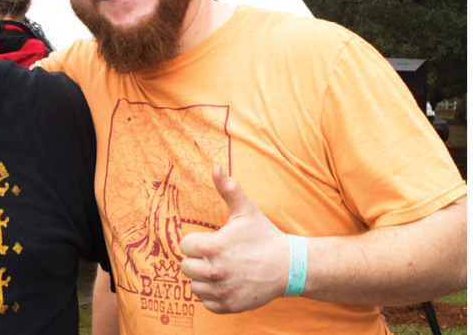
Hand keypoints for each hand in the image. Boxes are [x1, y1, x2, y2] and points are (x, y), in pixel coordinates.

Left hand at [179, 166, 289, 313]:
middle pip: (186, 267)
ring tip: (219, 268)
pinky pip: (206, 302)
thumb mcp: (246, 210)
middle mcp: (214, 271)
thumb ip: (228, 188)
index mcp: (213, 247)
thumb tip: (215, 167)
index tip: (209, 240)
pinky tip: (225, 283)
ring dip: (202, 278)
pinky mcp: (229, 306)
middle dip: (197, 260)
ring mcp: (221, 291)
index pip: (184, 246)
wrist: (289, 267)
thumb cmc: (264, 236)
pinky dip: (212, 295)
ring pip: (194, 286)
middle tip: (215, 255)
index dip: (195, 241)